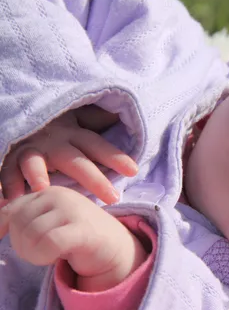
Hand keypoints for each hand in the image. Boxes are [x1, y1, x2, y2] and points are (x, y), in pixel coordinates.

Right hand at [0, 108, 137, 203]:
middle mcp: (54, 142)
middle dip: (94, 178)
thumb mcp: (79, 117)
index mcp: (74, 134)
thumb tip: (120, 114)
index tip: (134, 170)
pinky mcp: (11, 157)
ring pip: (34, 161)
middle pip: (76, 160)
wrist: (23, 112)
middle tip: (113, 197)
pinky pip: (7, 170)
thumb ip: (98, 120)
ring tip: (43, 189)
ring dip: (37, 174)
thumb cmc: (58, 122)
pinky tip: (11, 197)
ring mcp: (31, 149)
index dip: (115, 156)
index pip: (98, 145)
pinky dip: (7, 182)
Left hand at [0, 186, 147, 290]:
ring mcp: (72, 210)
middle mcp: (59, 195)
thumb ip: (22, 216)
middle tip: (40, 252)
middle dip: (21, 244)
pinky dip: (44, 256)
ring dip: (33, 254)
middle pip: (18, 222)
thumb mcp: (47, 221)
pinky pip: (48, 243)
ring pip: (30, 234)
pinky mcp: (82, 229)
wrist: (114, 247)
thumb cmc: (75, 235)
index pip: (10, 209)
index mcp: (48, 191)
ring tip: (49, 255)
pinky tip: (55, 259)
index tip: (6, 240)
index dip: (2, 229)